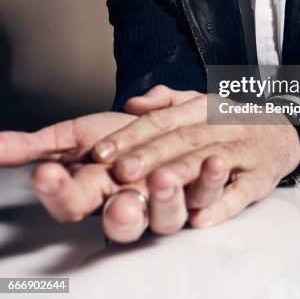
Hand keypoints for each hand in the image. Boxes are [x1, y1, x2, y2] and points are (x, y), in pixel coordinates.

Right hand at [0, 101, 230, 241]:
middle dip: (119, 216)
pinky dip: (212, 184)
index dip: (57, 191)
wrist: (161, 124)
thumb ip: (35, 144)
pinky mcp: (200, 192)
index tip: (47, 172)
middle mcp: (130, 206)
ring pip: (166, 219)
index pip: (70, 202)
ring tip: (166, 178)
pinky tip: (214, 163)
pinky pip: (208, 197)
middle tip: (121, 201)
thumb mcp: (74, 135)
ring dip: (168, 201)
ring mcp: (166, 204)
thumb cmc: (115, 135)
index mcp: (96, 194)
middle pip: (121, 224)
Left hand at [92, 85, 299, 228]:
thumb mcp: (200, 102)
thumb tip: (131, 104)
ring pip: (213, 160)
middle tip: (122, 171)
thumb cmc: (231, 122)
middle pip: (185, 139)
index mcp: (203, 107)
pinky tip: (200, 218)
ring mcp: (244, 152)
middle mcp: (222, 126)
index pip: (164, 119)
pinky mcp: (261, 178)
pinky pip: (242, 192)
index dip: (132, 134)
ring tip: (159, 184)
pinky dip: (222, 206)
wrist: (284, 132)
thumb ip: (165, 102)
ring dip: (186, 173)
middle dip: (152, 154)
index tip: (102, 152)